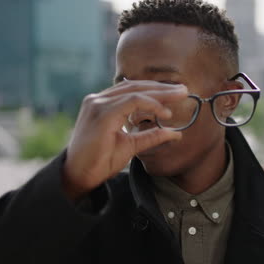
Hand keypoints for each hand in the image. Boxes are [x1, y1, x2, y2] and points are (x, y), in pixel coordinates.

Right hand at [62, 80, 187, 199]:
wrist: (79, 176)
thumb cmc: (100, 160)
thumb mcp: (131, 145)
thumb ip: (151, 136)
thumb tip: (175, 133)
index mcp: (103, 104)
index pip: (132, 90)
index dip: (156, 90)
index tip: (175, 94)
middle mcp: (98, 99)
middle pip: (136, 86)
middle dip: (162, 88)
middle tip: (184, 90)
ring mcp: (98, 104)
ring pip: (136, 91)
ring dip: (160, 94)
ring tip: (180, 96)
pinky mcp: (102, 113)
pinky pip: (132, 101)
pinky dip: (150, 104)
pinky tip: (164, 112)